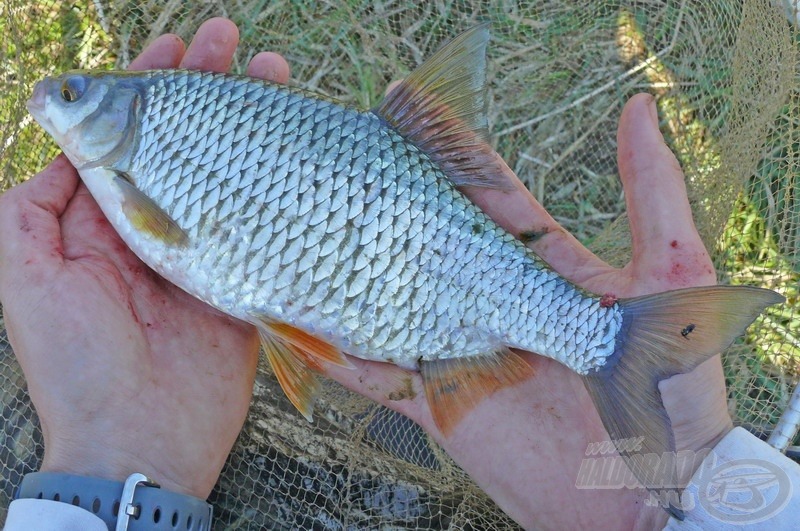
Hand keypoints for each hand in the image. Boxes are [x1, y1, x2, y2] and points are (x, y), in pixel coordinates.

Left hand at [0, 18, 288, 498]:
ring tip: (274, 79)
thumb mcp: (25, 277)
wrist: (140, 437)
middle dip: (207, 93)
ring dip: (250, 128)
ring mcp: (203, 254)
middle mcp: (155, 230)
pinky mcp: (242, 280)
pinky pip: (261, 227)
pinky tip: (294, 153)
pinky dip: (278, 188)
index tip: (174, 47)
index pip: (130, 139)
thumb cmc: (76, 363)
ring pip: (228, 176)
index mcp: (101, 224)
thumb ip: (32, 209)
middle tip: (232, 45)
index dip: (150, 91)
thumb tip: (63, 150)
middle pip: (186, 147)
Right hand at [324, 94, 730, 528]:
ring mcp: (458, 350)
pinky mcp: (436, 400)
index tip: (408, 121)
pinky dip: (333, 351)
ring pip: (388, 301)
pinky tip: (296, 321)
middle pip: (425, 244)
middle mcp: (490, 302)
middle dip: (384, 208)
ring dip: (348, 274)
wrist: (647, 492)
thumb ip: (652, 193)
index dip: (447, 160)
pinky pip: (372, 373)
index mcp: (535, 268)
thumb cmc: (674, 387)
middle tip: (338, 168)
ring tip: (304, 234)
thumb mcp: (673, 277)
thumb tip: (639, 107)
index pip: (482, 199)